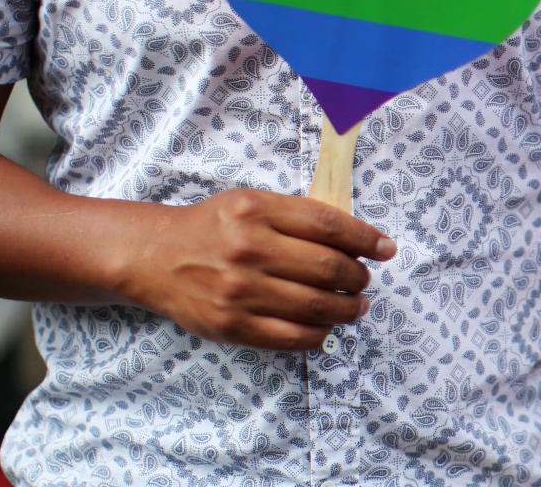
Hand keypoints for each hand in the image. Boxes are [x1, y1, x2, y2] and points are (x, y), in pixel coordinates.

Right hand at [110, 189, 395, 349]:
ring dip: (348, 308)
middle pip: (329, 268)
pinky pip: (292, 337)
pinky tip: (327, 326)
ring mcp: (240, 291)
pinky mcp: (232, 325)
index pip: (328, 225)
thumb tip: (357, 238)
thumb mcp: (251, 203)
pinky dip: (320, 334)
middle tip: (365, 280)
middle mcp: (248, 249)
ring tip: (356, 306)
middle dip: (359, 277)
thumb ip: (298, 216)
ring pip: (317, 306)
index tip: (386, 248)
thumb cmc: (213, 227)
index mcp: (256, 211)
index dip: (365, 238)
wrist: (155, 256)